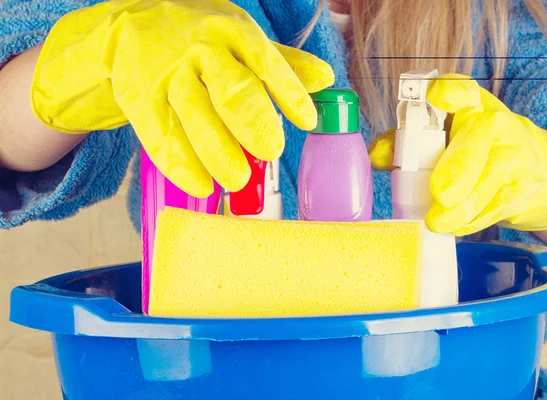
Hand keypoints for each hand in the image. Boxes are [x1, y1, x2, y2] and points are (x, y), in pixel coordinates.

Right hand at [31, 0, 333, 196]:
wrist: (132, 26)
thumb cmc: (201, 38)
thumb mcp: (241, 37)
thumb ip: (283, 62)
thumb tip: (325, 79)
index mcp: (231, 32)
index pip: (264, 61)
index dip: (287, 91)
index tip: (307, 120)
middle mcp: (200, 51)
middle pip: (228, 88)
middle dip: (251, 122)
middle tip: (271, 151)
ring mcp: (168, 76)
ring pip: (192, 115)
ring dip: (215, 151)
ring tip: (237, 180)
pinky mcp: (142, 101)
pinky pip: (160, 136)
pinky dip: (181, 165)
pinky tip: (201, 185)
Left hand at [369, 73, 546, 235]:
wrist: (532, 166)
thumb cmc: (470, 147)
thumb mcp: (440, 136)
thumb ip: (403, 144)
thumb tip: (376, 157)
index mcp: (467, 102)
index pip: (460, 89)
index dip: (448, 93)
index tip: (436, 96)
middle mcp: (493, 121)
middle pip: (476, 142)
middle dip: (458, 171)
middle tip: (439, 194)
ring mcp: (515, 153)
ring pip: (488, 181)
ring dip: (460, 208)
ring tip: (437, 222)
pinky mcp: (526, 185)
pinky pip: (495, 207)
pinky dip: (471, 221)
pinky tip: (456, 226)